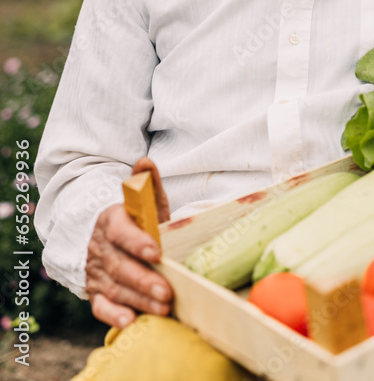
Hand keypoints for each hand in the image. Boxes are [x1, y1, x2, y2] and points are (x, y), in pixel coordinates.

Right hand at [85, 158, 171, 327]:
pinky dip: (113, 315)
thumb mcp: (142, 199)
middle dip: (143, 279)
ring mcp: (96, 271)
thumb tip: (146, 162)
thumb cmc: (133, 217)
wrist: (100, 233)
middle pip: (119, 265)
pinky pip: (100, 306)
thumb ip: (146, 182)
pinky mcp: (95, 292)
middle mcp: (100, 247)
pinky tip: (130, 322)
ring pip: (114, 287)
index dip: (137, 242)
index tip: (157, 252)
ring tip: (163, 308)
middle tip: (167, 291)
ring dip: (138, 299)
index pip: (121, 232)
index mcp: (111, 220)